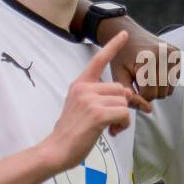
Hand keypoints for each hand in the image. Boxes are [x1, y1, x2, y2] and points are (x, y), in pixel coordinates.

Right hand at [40, 32, 150, 172]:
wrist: (57, 150)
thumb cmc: (71, 132)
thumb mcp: (82, 107)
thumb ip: (99, 97)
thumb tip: (127, 95)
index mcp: (79, 84)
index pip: (98, 60)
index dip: (113, 46)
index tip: (124, 34)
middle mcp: (84, 88)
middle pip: (120, 88)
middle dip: (121, 105)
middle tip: (112, 121)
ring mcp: (90, 100)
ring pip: (123, 102)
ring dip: (123, 118)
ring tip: (110, 128)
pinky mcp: (98, 114)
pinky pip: (124, 114)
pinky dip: (123, 125)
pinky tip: (112, 132)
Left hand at [97, 16, 179, 102]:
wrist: (128, 34)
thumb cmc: (121, 56)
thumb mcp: (119, 76)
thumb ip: (131, 95)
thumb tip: (148, 110)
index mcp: (148, 59)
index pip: (150, 94)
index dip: (139, 95)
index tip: (132, 87)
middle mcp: (164, 55)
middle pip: (161, 93)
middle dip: (148, 92)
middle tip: (138, 80)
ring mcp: (173, 54)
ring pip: (169, 89)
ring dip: (157, 88)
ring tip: (146, 76)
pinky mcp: (178, 54)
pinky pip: (174, 81)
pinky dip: (164, 81)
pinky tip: (154, 71)